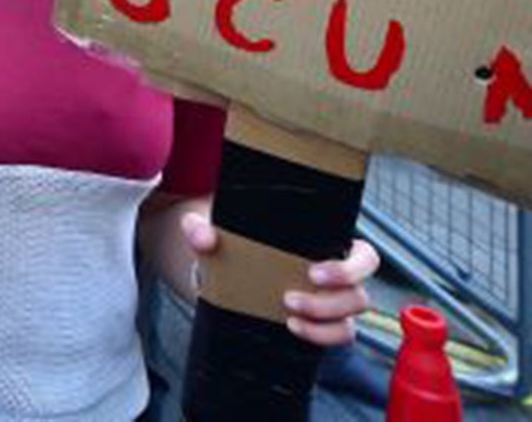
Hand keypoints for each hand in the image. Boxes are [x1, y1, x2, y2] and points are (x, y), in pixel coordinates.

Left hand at [181, 211, 379, 344]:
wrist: (226, 271)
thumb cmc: (234, 243)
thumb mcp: (214, 232)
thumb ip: (201, 229)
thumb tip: (203, 237)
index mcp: (326, 245)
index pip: (365, 257)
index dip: (351, 267)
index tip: (314, 272)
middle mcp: (337, 276)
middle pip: (359, 294)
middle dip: (332, 301)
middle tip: (289, 298)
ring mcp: (333, 302)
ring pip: (350, 318)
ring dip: (324, 320)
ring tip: (288, 314)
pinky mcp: (323, 323)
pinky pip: (338, 335)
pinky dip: (321, 335)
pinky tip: (294, 328)